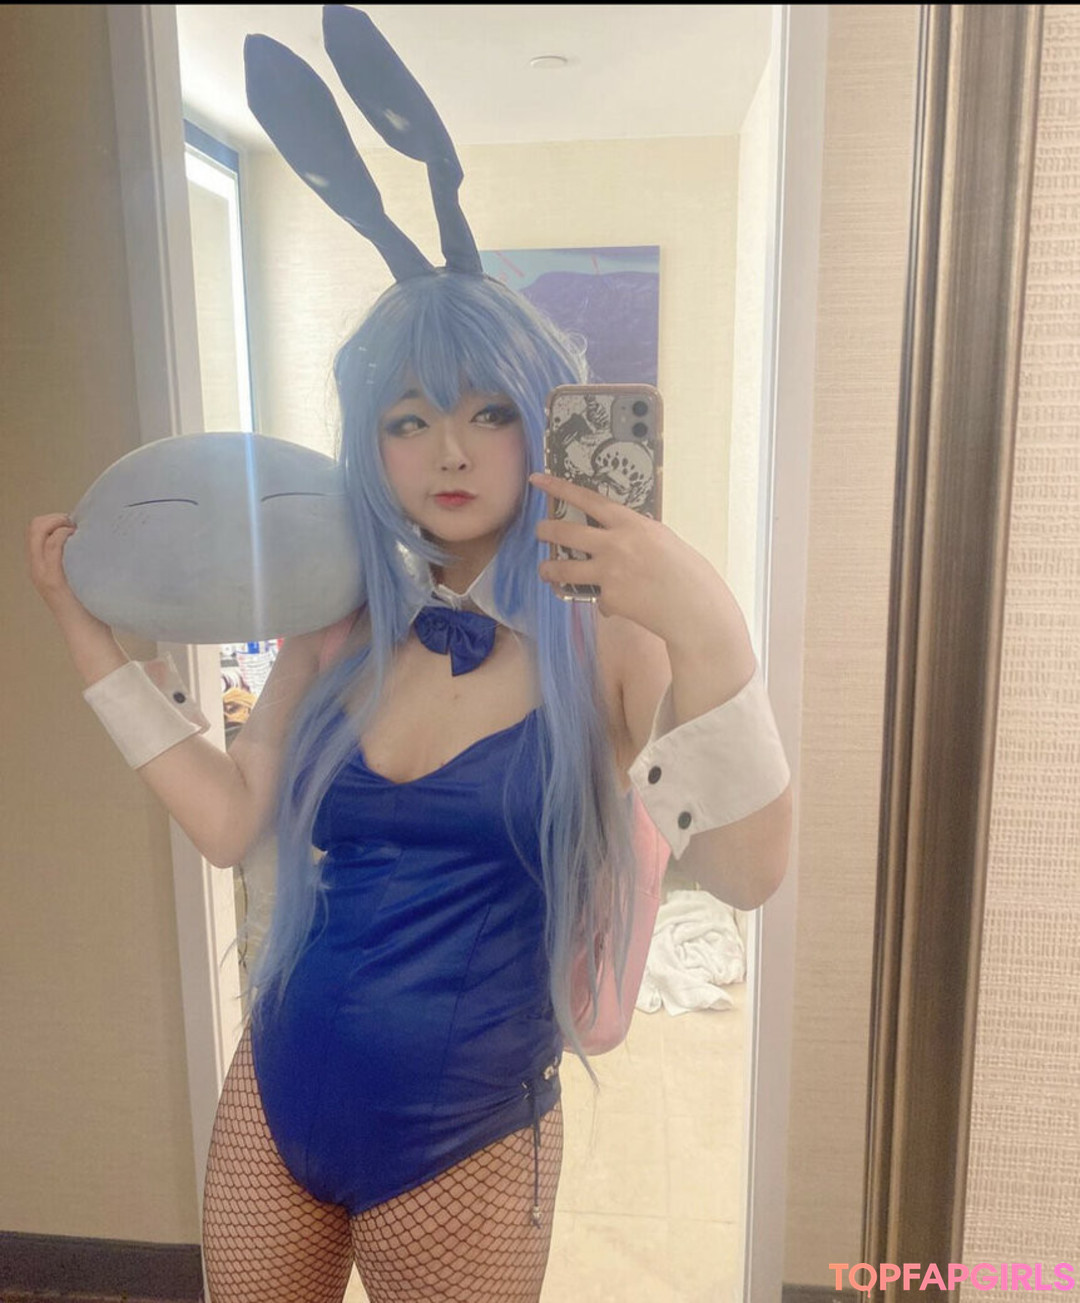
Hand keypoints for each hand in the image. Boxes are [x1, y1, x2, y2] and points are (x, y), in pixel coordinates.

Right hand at [26, 513, 110, 636]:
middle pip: (34, 526)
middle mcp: (36, 568)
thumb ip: (75, 559)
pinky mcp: (54, 579)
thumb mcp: (77, 577)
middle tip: (79, 527)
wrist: (87, 633)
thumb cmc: (90, 605)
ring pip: (41, 531)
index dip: (54, 520)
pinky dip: (66, 536)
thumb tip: (90, 536)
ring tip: (82, 535)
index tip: (76, 526)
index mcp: (40, 566)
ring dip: (63, 525)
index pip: (35, 529)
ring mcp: (43, 573)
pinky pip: (54, 546)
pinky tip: (83, 542)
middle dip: (56, 518)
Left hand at [530, 473, 730, 645]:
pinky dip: (604, 601)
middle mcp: (615, 545)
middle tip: (540, 531)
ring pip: (563, 568)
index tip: (538, 480)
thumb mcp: (662, 539)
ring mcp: (609, 572)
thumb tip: (615, 535)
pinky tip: (619, 605)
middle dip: (545, 531)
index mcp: (631, 524)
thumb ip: (635, 534)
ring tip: (546, 570)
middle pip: (565, 533)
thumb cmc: (688, 572)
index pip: (588, 500)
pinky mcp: (608, 599)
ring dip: (549, 569)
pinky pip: (596, 597)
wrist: (695, 608)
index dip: (559, 488)